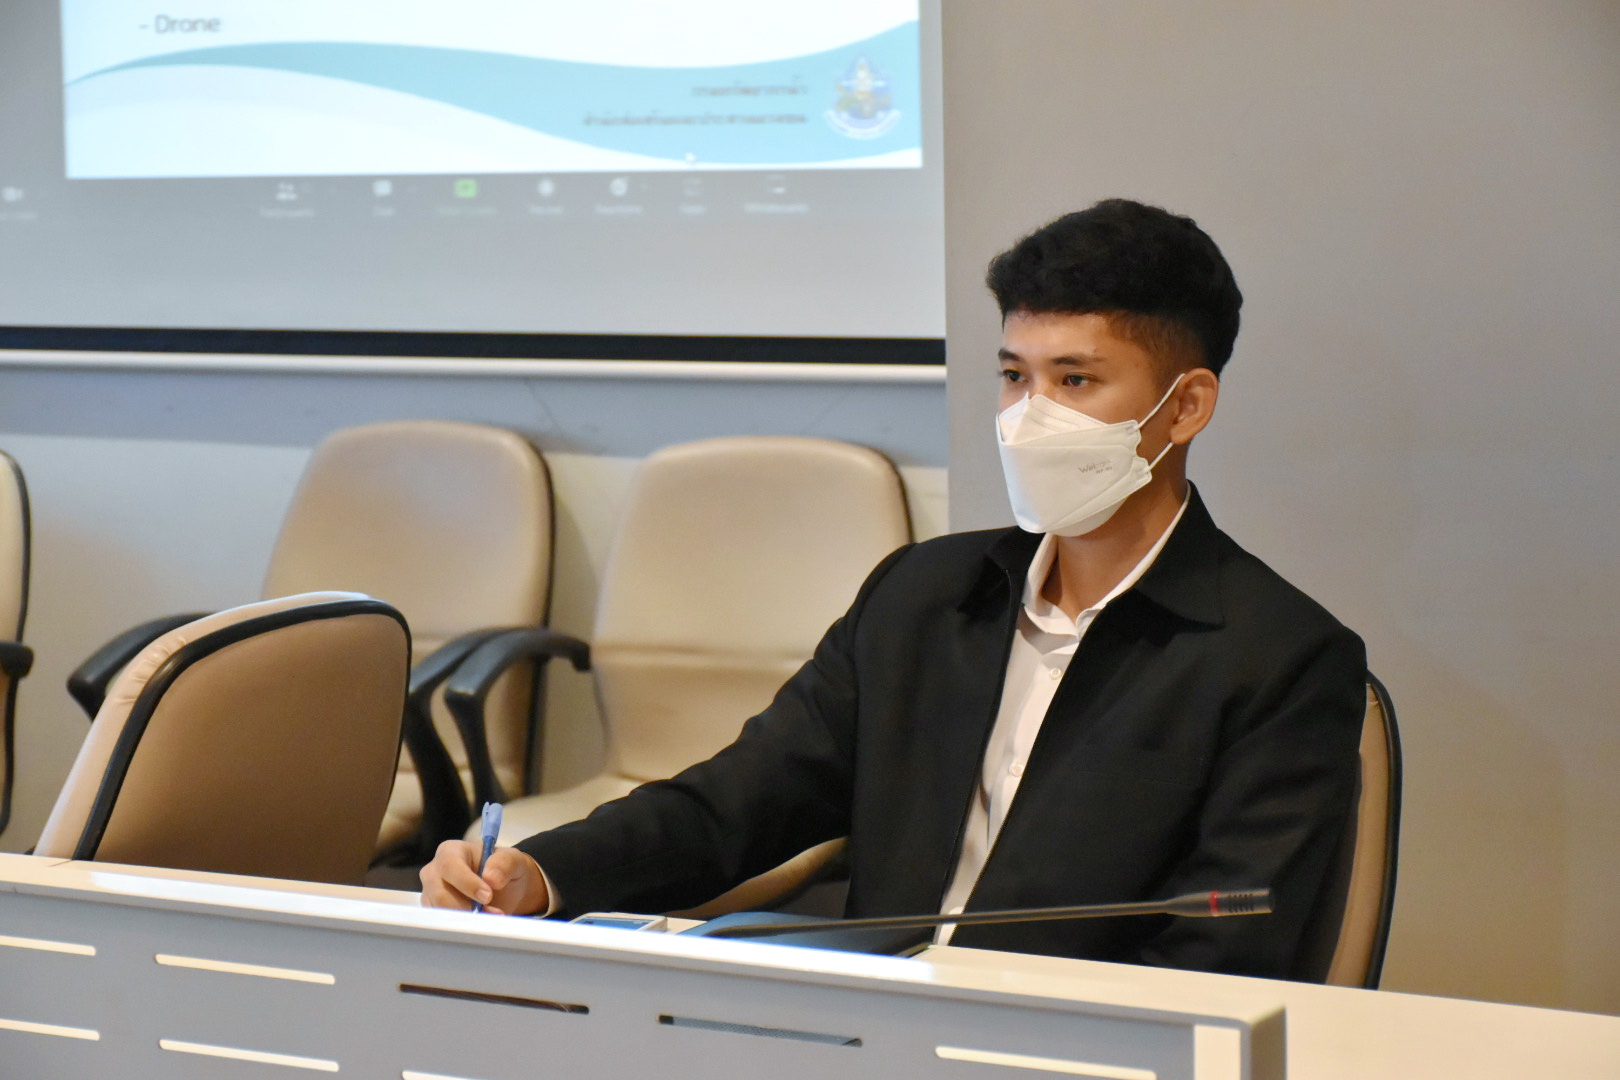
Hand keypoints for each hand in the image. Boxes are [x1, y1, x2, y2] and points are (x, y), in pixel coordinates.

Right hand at [419, 840, 549, 914]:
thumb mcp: (512, 860)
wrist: (504, 889)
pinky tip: (480, 921)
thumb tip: (490, 877)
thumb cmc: (503, 870)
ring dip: (467, 918)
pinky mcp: (434, 911)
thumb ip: (504, 863)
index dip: (467, 883)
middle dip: (467, 906)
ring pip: (441, 911)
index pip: (450, 865)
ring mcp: (431, 892)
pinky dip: (462, 925)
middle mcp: (434, 871)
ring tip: (490, 915)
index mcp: (451, 851)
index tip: (487, 896)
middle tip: (491, 911)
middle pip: (440, 893)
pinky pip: (442, 923)